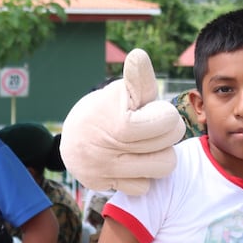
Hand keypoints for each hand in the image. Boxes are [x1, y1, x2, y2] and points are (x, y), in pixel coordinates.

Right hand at [59, 49, 185, 194]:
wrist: (73, 133)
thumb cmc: (109, 107)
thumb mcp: (122, 91)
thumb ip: (138, 78)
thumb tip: (139, 55)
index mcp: (119, 125)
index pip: (169, 123)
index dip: (165, 115)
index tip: (151, 111)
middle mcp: (109, 152)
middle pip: (170, 150)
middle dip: (166, 136)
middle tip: (150, 128)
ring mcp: (105, 171)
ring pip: (162, 170)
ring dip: (159, 156)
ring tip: (146, 145)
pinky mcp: (103, 186)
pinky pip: (143, 187)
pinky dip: (142, 175)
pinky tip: (133, 161)